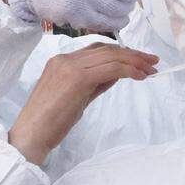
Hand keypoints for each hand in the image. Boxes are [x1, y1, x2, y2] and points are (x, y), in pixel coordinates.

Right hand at [9, 43, 157, 164]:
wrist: (32, 134)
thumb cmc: (50, 123)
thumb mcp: (76, 98)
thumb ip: (94, 83)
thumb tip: (117, 75)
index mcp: (61, 61)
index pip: (97, 50)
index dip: (121, 53)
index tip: (139, 61)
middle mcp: (65, 59)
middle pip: (107, 49)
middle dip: (133, 55)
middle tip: (153, 62)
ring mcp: (70, 66)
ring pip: (111, 56)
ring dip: (135, 61)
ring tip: (151, 69)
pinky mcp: (77, 78)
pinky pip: (110, 68)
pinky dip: (129, 70)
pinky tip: (140, 77)